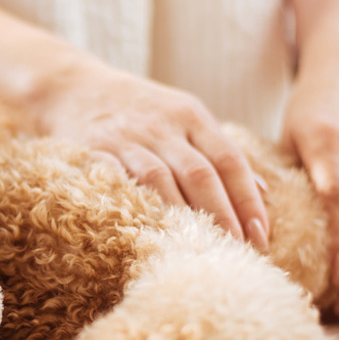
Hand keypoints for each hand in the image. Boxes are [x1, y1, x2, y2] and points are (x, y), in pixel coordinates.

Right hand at [35, 62, 270, 249]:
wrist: (74, 87)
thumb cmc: (140, 110)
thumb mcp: (185, 118)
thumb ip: (220, 152)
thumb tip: (264, 192)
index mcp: (191, 116)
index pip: (229, 160)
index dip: (248, 200)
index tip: (262, 235)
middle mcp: (162, 126)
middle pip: (200, 173)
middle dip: (223, 215)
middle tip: (239, 252)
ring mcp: (127, 139)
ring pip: (161, 180)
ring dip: (184, 218)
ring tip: (201, 250)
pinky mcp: (93, 152)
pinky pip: (118, 182)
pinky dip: (137, 207)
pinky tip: (151, 233)